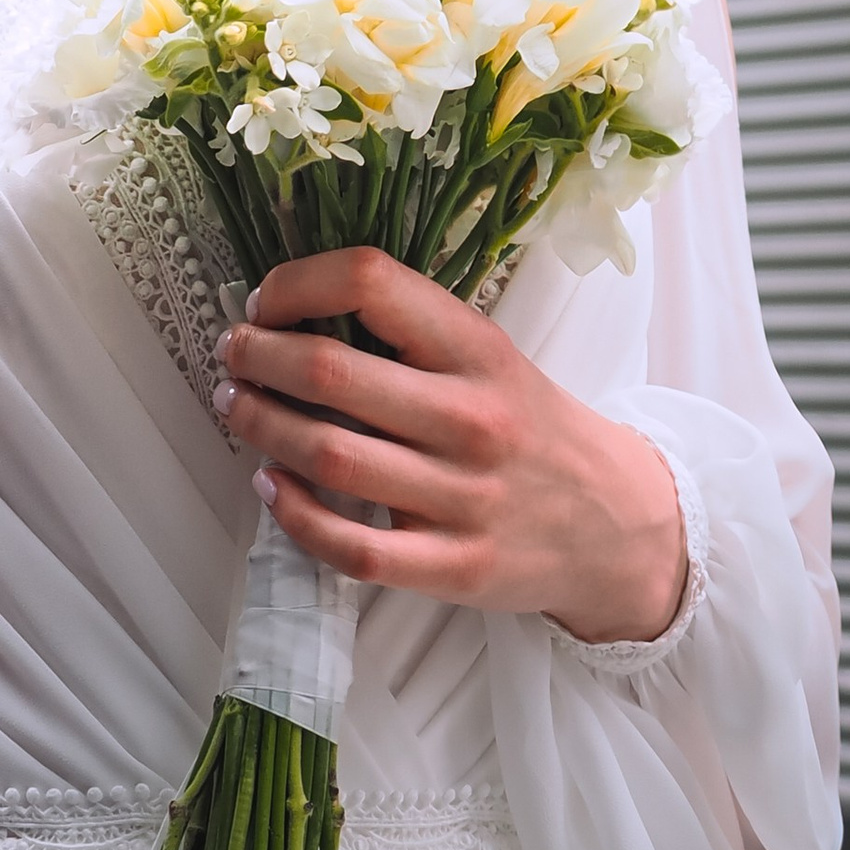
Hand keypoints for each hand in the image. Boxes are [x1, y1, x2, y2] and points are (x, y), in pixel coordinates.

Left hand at [213, 247, 687, 644]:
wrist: (617, 523)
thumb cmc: (530, 425)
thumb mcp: (489, 356)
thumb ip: (410, 332)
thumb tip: (294, 307)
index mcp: (478, 350)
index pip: (371, 281)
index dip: (298, 282)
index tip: (266, 300)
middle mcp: (472, 418)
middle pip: (329, 372)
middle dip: (257, 356)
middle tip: (232, 352)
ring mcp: (464, 498)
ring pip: (329, 456)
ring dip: (260, 426)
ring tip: (238, 408)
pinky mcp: (456, 568)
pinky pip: (353, 547)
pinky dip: (296, 515)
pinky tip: (271, 486)